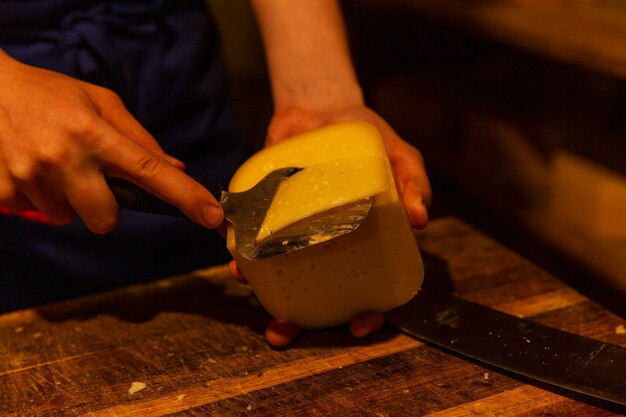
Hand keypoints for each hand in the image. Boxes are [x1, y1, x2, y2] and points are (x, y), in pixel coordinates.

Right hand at [0, 50, 222, 231]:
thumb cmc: (52, 94)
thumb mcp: (100, 102)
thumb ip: (139, 139)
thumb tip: (176, 168)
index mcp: (94, 133)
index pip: (150, 171)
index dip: (185, 196)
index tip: (212, 215)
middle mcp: (64, 157)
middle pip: (107, 219)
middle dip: (107, 208)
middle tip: (92, 178)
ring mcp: (31, 177)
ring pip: (70, 219)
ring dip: (71, 200)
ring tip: (56, 165)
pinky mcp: (4, 191)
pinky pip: (39, 214)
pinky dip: (42, 197)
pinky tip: (33, 168)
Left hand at [231, 105, 430, 346]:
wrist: (324, 107)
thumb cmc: (368, 138)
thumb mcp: (399, 156)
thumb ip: (413, 182)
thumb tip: (421, 219)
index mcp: (362, 241)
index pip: (368, 288)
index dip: (366, 313)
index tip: (357, 327)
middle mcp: (325, 242)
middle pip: (315, 291)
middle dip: (297, 319)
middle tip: (282, 331)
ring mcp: (293, 228)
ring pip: (277, 269)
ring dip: (259, 284)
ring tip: (245, 282)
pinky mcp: (266, 208)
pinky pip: (251, 234)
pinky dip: (239, 244)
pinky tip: (232, 250)